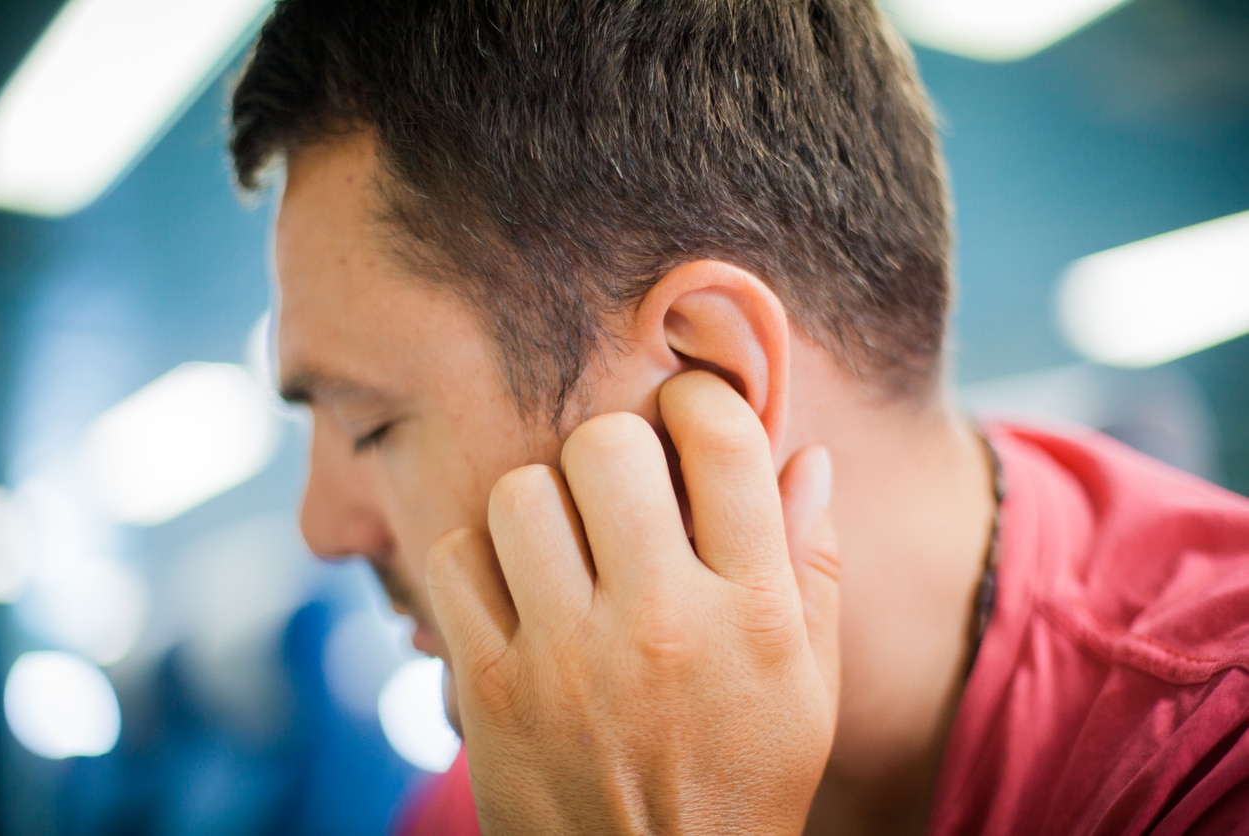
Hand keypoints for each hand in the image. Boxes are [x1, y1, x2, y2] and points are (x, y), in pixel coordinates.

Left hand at [426, 371, 840, 833]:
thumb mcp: (809, 685)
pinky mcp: (489, 690)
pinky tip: (513, 591)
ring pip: (522, 492)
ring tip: (563, 544)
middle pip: (606, 444)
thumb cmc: (742, 780)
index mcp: (751, 613)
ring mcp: (566, 659)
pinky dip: (477, 559)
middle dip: (614, 449)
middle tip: (619, 490)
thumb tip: (808, 456)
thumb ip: (812, 565)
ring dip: (542, 503)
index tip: (686, 414)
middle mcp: (660, 624)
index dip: (700, 397)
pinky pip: (454, 558)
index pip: (723, 440)